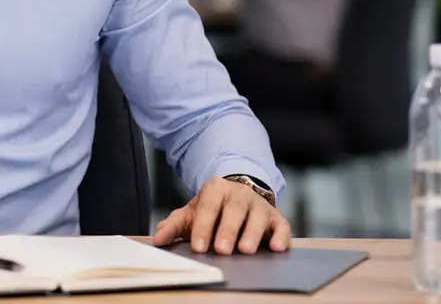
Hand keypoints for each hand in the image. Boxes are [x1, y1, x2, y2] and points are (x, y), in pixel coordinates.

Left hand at [153, 177, 290, 254]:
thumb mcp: (193, 212)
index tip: (198, 247)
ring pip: (258, 216)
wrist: (239, 193)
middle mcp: (239, 193)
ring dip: (253, 233)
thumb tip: (158, 239)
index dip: (203, 227)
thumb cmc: (213, 207)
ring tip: (246, 250)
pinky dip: (281, 236)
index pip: (208, 207)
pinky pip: (282, 225)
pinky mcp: (276, 217)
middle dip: (228, 230)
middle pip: (234, 210)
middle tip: (222, 250)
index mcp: (215, 189)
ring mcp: (259, 204)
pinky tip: (277, 248)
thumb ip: (175, 224)